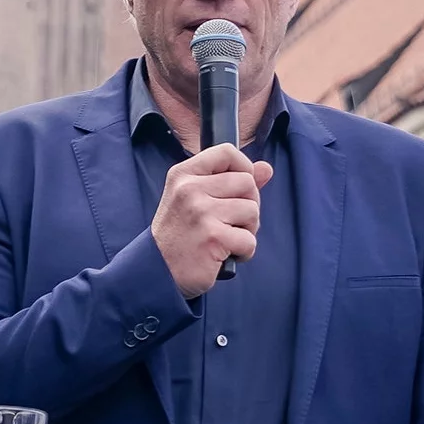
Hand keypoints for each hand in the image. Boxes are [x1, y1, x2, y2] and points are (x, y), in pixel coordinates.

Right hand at [152, 143, 271, 297]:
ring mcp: (201, 213)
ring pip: (252, 211)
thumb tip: (266, 168)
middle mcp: (190, 189)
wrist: (157, 271)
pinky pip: (250, 240)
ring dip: (247, 230)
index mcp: (184, 174)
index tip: (239, 188)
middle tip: (229, 222)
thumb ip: (231, 181)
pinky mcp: (213, 237)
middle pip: (247, 182)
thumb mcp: (196, 200)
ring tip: (225, 238)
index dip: (244, 167)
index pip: (226, 152)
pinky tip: (224, 254)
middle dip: (248, 205)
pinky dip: (244, 252)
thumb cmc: (180, 234)